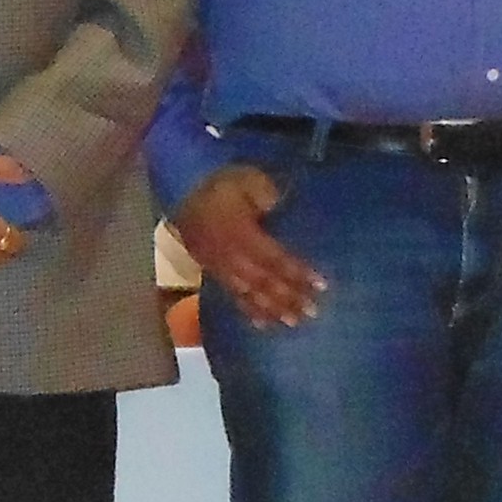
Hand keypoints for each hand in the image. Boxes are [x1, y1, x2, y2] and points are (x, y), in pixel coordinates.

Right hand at [172, 165, 321, 326]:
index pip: (274, 258)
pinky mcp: (212, 270)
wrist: (181, 191)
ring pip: (248, 292)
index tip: (321, 286)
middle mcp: (230, 255)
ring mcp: (219, 266)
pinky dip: (248, 310)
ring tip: (292, 322)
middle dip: (288, 298)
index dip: (297, 273)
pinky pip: (232, 294)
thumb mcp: (246, 179)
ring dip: (271, 309)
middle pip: (263, 281)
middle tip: (312, 312)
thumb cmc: (218, 184)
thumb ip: (265, 196)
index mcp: (240, 233)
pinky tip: (261, 323)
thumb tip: (281, 211)